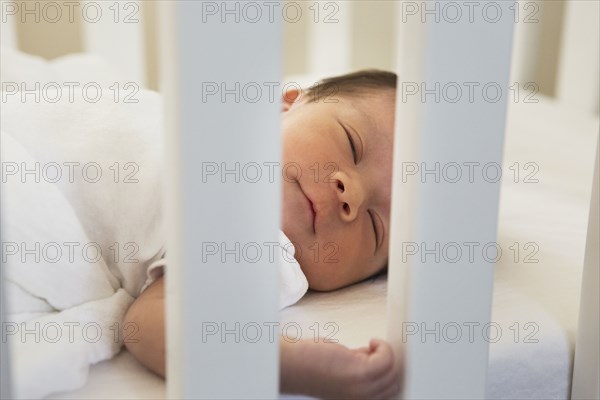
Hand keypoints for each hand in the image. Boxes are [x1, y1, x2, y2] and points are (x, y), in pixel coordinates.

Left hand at [282, 338, 400, 399]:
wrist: (292, 364)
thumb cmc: (309, 365)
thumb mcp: (342, 373)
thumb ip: (360, 369)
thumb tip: (374, 356)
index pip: (388, 393)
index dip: (389, 373)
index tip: (386, 360)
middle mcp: (362, 398)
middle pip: (394, 382)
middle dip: (388, 362)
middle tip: (374, 351)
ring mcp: (362, 388)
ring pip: (393, 370)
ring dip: (385, 353)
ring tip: (370, 346)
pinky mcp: (361, 372)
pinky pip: (387, 359)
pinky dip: (383, 346)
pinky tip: (371, 341)